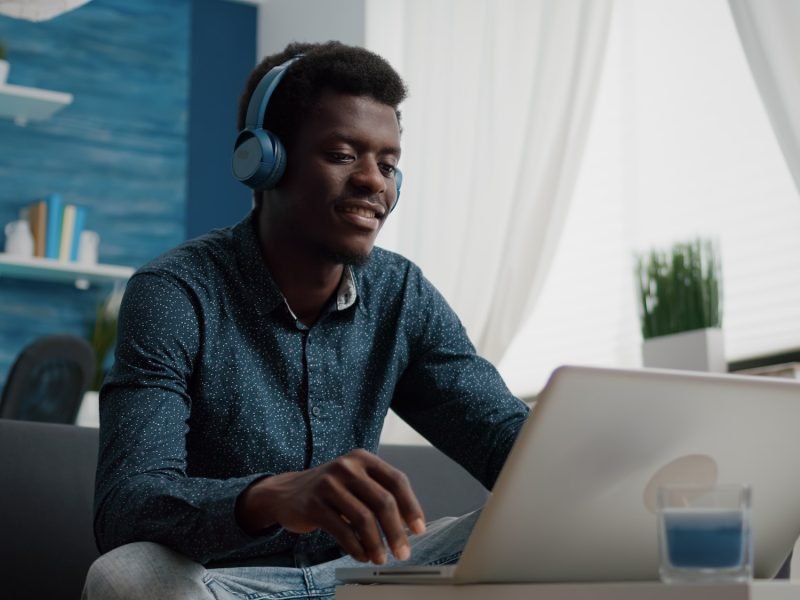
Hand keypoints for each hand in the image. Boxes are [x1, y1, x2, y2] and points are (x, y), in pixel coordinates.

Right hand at [236, 449, 426, 563]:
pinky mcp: (314, 504)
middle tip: (403, 552)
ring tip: (380, 558)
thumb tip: (409, 525)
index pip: (396, 481)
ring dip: (376, 543)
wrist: (285, 493)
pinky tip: (362, 555)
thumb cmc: (329, 490)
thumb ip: (379, 494)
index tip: (419, 529)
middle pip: (383, 501)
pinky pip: (342, 530)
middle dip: (396, 531)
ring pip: (363, 518)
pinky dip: (356, 547)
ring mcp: (329, 484)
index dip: (411, 506)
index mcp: (363, 458)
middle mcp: (347, 466)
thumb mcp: (355, 481)